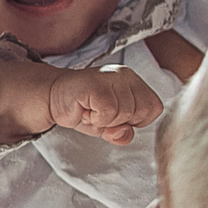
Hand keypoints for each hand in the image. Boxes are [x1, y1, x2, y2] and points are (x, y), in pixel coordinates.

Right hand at [46, 66, 161, 143]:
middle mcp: (124, 75)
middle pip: (142, 111)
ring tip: (90, 111)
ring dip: (104, 121)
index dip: (136, 121)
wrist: (52, 98)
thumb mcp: (109, 126)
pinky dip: (96, 119)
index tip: (115, 117)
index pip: (154, 108)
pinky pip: (108, 111)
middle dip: (120, 122)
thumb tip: (123, 133)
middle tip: (99, 114)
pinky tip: (84, 110)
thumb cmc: (83, 109)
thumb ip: (123, 133)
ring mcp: (110, 77)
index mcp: (133, 81)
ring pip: (125, 112)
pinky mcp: (95, 84)